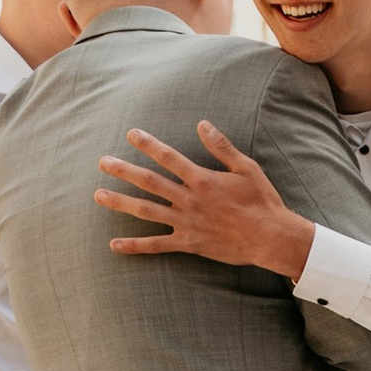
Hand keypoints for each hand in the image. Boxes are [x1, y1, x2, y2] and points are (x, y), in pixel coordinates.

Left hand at [98, 125, 314, 281]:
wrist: (271, 237)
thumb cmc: (262, 201)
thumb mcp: (247, 168)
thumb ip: (221, 147)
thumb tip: (203, 124)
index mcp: (202, 179)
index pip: (168, 157)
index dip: (148, 144)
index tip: (131, 134)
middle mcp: (190, 200)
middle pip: (150, 182)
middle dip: (124, 171)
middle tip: (103, 162)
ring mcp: (187, 223)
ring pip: (147, 211)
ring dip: (121, 202)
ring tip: (99, 195)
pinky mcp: (189, 243)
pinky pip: (157, 245)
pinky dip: (136, 246)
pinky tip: (114, 245)